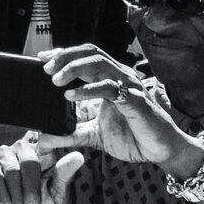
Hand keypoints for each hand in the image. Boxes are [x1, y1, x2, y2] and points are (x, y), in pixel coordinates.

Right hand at [0, 139, 85, 203]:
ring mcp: (3, 153)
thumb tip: (79, 156)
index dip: (51, 143)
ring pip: (12, 170)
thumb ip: (65, 176)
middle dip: (31, 190)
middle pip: (30, 161)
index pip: (48, 142)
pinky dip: (2, 194)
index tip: (54, 156)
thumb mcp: (56, 197)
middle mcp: (23, 148)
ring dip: (17, 197)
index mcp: (43, 153)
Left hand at [43, 45, 201, 174]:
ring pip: (99, 62)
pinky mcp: (135, 99)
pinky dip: (87, 89)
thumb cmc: (133, 138)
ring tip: (55, 80)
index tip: (42, 59)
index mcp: (110, 79)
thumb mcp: (95, 135)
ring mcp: (128, 85)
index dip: (64, 54)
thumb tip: (43, 138)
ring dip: (74, 67)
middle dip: (65, 56)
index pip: (86, 56)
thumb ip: (71, 134)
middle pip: (90, 52)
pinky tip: (70, 95)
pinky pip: (109, 87)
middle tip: (45, 68)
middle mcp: (119, 76)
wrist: (162, 151)